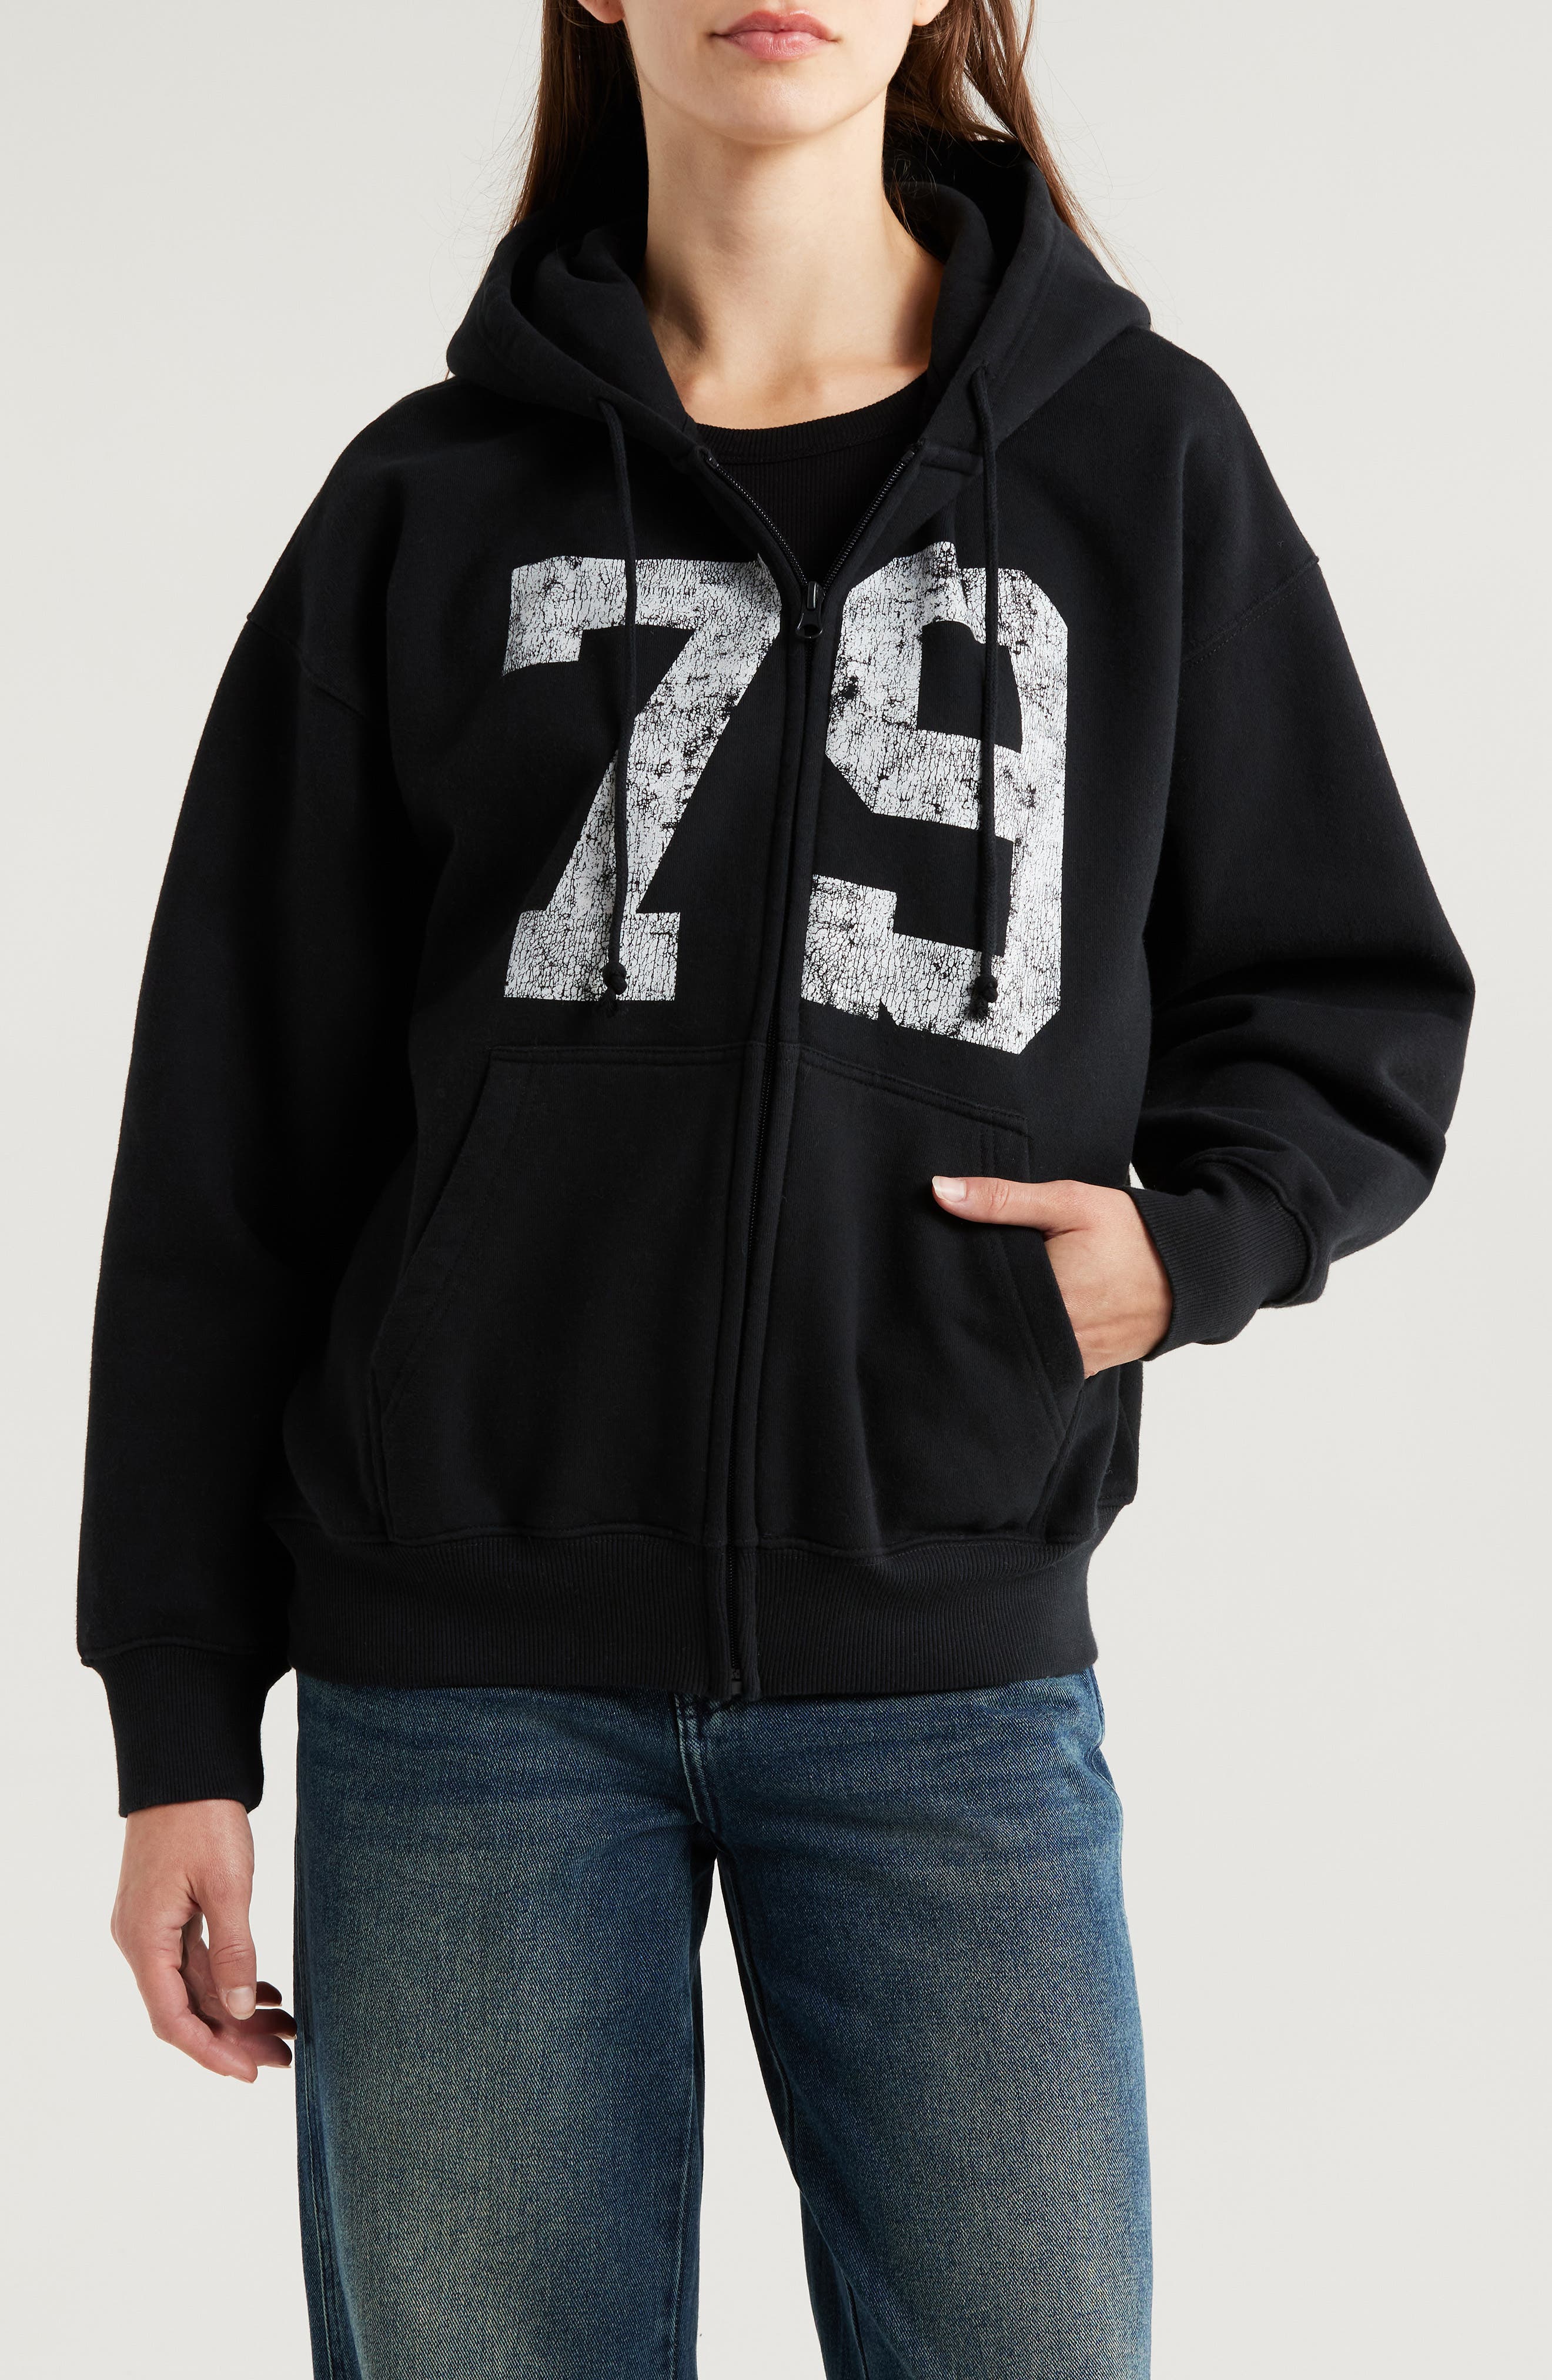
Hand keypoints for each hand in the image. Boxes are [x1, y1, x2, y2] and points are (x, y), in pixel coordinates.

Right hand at [111, 1800, 294, 2082]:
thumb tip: (237, 2009)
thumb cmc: (202, 1818)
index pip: (172, 2020)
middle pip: (184, 2008)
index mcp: (145, 1939)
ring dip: (235, 2008)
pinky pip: (194, 1959)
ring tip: (285, 2026)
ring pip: (193, 1985)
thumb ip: (232, 1950)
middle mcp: (140, 1939)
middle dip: (234, 2036)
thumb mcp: (226, 1884)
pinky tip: (264, 1989)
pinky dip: (228, 1977)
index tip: (250, 2073)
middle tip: (285, 2056)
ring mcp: (151, 1925)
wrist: (184, 1765)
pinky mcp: (167, 1910)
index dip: (211, 2051)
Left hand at [932, 1175, 1171, 1376]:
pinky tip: (1013, 1327)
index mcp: (1048, 1296)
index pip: (975, 1297)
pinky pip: (1041, 1365)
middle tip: (943, 1290)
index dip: (951, 1285)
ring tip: (976, 1308)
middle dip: (969, 1310)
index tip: (932, 1272)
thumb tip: (940, 1190)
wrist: (1191, 1273)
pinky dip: (1025, 1347)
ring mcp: (1070, 1358)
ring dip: (996, 1331)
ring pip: (1013, 1349)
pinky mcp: (1083, 1369)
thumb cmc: (1132, 1233)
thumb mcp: (1069, 1202)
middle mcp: (1057, 1337)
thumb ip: (1003, 1199)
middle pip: (991, 1327)